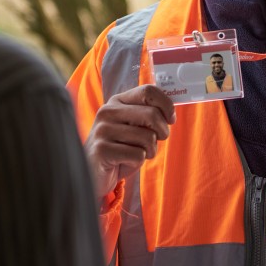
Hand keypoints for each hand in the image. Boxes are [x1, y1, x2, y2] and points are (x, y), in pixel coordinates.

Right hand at [84, 85, 175, 199]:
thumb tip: (170, 113)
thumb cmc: (119, 150)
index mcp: (116, 101)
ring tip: (136, 154)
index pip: (148, 91)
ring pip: (148, 137)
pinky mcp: (102, 150)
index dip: (166, 105)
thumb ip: (147, 116)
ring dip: (150, 151)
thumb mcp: (133, 128)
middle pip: (152, 114)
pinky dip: (138, 162)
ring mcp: (103, 130)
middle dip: (162, 132)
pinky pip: (138, 155)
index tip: (170, 119)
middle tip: (155, 142)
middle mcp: (107, 112)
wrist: (94, 174)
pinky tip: (125, 162)